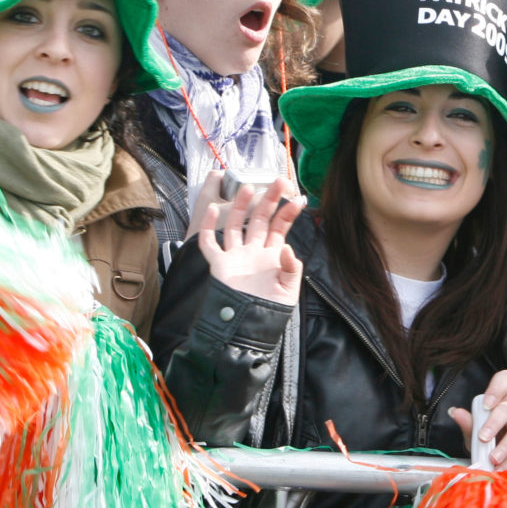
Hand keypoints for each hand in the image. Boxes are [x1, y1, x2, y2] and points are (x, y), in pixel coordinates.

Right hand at [193, 181, 303, 304]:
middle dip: (269, 200)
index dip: (288, 213)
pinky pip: (209, 243)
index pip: (279, 227)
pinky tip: (212, 210)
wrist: (248, 326)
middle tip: (278, 181)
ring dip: (240, 206)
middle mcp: (252, 252)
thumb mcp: (288, 290)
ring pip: (235, 225)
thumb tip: (287, 248)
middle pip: (259, 220)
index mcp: (271, 256)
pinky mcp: (218, 264)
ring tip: (248, 187)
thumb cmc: (270, 310)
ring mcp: (235, 256)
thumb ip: (291, 268)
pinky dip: (208, 227)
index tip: (298, 198)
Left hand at [449, 369, 506, 470]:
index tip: (486, 404)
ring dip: (506, 447)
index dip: (496, 390)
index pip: (503, 381)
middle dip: (495, 424)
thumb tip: (455, 412)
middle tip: (483, 438)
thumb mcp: (475, 430)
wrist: (504, 452)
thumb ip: (468, 422)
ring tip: (494, 459)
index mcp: (500, 398)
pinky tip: (503, 467)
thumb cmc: (489, 436)